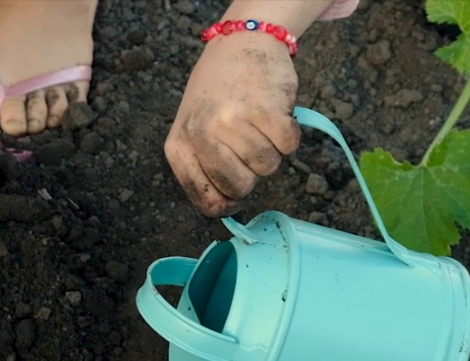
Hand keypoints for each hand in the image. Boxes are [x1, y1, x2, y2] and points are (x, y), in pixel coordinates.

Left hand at [165, 34, 301, 216]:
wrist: (241, 42)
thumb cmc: (217, 92)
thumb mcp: (193, 129)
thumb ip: (203, 167)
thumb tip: (226, 209)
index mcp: (180, 145)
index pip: (206, 201)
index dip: (227, 202)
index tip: (234, 193)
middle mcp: (202, 134)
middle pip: (240, 188)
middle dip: (251, 174)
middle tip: (247, 145)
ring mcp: (234, 120)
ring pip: (268, 168)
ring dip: (271, 150)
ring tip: (258, 123)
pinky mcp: (266, 109)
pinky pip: (289, 146)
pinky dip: (288, 135)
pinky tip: (274, 114)